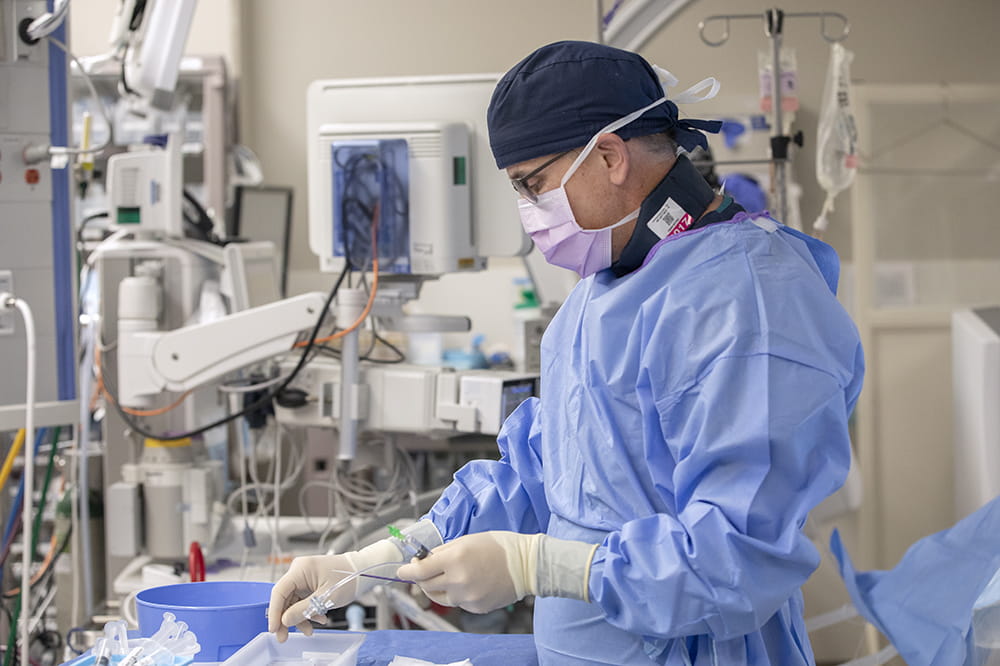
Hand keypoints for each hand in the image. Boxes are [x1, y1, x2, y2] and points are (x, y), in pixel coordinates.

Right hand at [267, 539, 400, 641]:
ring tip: (310, 630)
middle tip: (284, 637)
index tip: (274, 629)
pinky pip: (303, 600)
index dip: (274, 612)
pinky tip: (319, 619)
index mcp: (301, 569)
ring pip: (293, 601)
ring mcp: (305, 577)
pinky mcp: (310, 583)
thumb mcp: (326, 598)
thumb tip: (285, 620)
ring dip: (300, 617)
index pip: (279, 592)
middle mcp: (299, 571)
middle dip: (287, 619)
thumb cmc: (349, 578)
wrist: (364, 571)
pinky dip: (308, 611)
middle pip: (285, 598)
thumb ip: (303, 610)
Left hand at [397, 531, 542, 613]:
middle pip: (426, 585)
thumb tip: (424, 560)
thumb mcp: (468, 539)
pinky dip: (456, 594)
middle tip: (426, 569)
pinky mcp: (475, 607)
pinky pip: (457, 602)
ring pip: (439, 597)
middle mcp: (458, 580)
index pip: (419, 571)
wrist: (526, 564)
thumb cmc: (499, 546)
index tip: (401, 571)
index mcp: (454, 559)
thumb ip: (443, 550)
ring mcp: (467, 597)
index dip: (407, 571)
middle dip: (421, 577)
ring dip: (437, 587)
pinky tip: (468, 582)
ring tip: (447, 575)